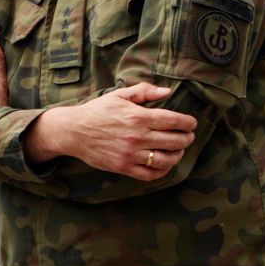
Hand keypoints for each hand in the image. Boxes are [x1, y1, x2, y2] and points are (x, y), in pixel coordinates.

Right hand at [26, 82, 197, 178]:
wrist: (73, 131)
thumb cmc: (96, 111)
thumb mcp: (118, 95)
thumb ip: (144, 91)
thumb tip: (167, 91)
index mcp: (137, 116)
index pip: (173, 121)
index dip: (188, 123)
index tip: (192, 123)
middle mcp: (136, 136)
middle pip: (175, 141)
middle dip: (187, 138)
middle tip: (188, 136)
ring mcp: (130, 154)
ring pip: (166, 159)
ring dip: (177, 155)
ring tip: (178, 150)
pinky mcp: (123, 167)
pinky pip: (151, 174)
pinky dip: (163, 171)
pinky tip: (164, 163)